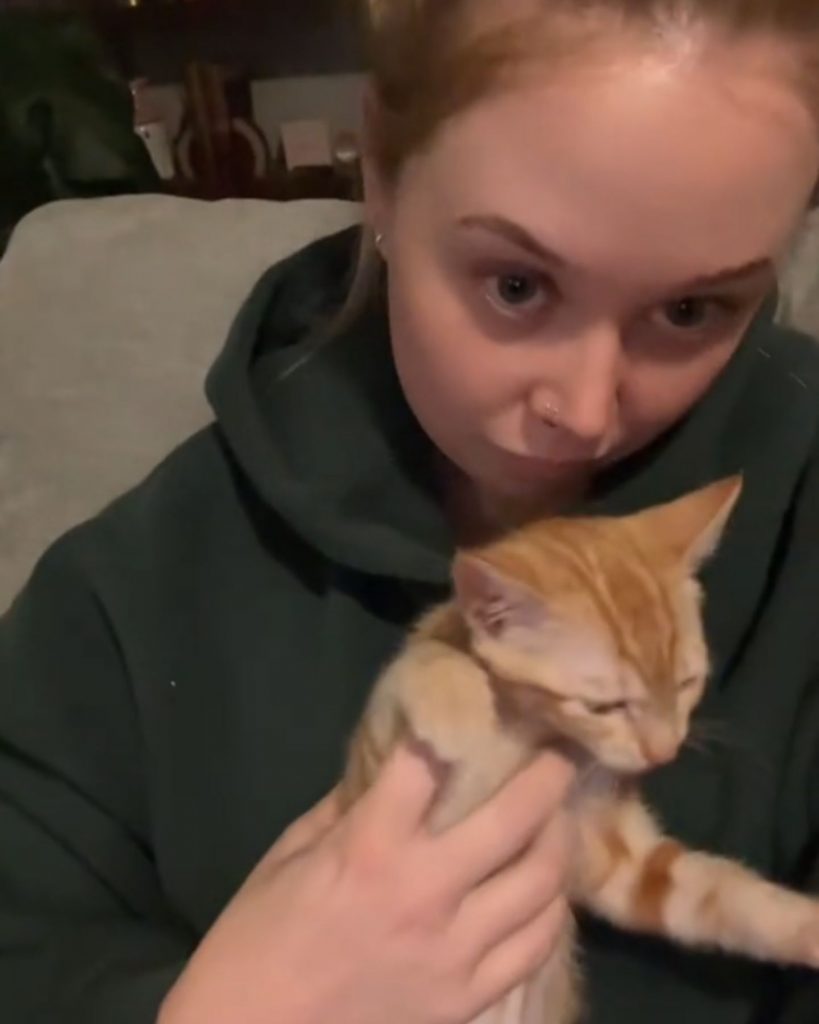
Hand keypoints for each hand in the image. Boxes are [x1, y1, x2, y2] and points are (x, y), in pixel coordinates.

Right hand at [159, 744, 573, 1023]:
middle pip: (514, 817)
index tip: (485, 700)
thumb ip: (347, 808)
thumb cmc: (257, 939)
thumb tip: (392, 770)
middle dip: (548, 774)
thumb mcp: (289, 855)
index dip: (461, 722)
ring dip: (560, 839)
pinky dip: (551, 909)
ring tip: (560, 819)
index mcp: (370, 846)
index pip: (433, 763)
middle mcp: (425, 892)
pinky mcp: (467, 999)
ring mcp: (454, 951)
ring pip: (542, 883)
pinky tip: (548, 890)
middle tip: (562, 752)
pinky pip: (535, 945)